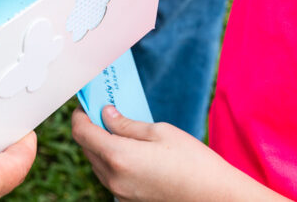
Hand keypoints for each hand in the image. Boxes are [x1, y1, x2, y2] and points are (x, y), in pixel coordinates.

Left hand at [72, 106, 285, 201]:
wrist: (216, 197)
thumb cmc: (192, 161)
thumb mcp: (160, 132)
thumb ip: (127, 124)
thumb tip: (106, 114)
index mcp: (119, 156)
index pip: (81, 132)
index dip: (80, 115)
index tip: (87, 104)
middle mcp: (114, 178)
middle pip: (86, 148)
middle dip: (90, 128)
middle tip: (104, 112)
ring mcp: (120, 193)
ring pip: (97, 163)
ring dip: (100, 145)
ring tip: (117, 130)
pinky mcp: (129, 200)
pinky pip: (110, 176)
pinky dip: (111, 161)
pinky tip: (128, 151)